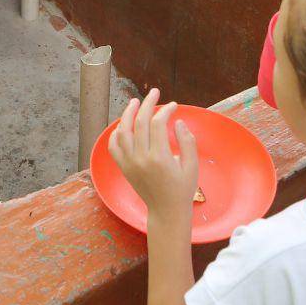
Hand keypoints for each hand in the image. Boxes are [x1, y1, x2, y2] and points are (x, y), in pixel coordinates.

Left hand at [108, 89, 197, 219]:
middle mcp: (141, 159)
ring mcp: (129, 164)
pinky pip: (114, 147)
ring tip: (135, 102)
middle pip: (140, 123)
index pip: (158, 124)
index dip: (166, 110)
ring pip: (123, 131)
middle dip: (148, 104)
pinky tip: (123, 124)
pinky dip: (116, 133)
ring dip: (128, 114)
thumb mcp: (192, 166)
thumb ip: (187, 142)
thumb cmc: (182, 190)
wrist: (166, 212)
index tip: (174, 105)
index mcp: (159, 158)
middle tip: (154, 92)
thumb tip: (177, 121)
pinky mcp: (123, 168)